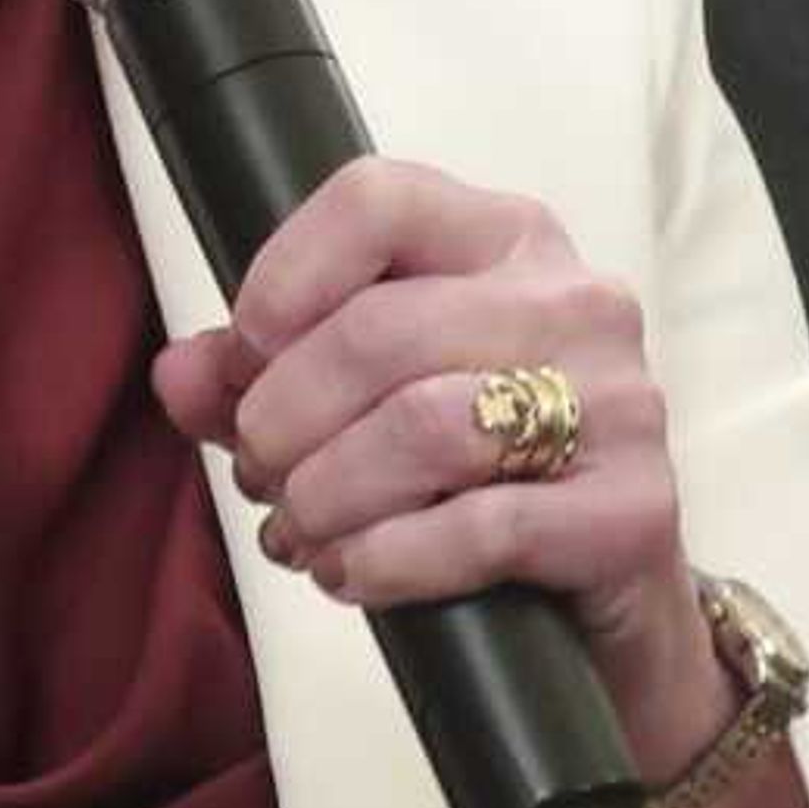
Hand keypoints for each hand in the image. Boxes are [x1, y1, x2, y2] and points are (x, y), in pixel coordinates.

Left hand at [148, 156, 726, 765]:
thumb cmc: (480, 478)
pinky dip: (385, 560)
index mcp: (505, 240)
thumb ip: (264, 380)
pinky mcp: (631, 510)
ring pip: (421, 429)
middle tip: (260, 475)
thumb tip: (177, 374)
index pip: (378, 199)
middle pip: (378, 333)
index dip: (284, 275)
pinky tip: (350, 575)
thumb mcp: (361, 408)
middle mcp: (574, 301)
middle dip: (282, 420)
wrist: (612, 608)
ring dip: (326, 496)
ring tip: (300, 532)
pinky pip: (479, 527)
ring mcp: (617, 403)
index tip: (245, 355)